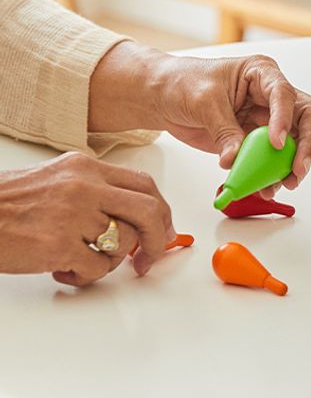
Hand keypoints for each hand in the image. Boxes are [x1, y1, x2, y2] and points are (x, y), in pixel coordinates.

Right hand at [0, 152, 174, 284]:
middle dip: (157, 238)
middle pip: (148, 210)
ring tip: (86, 262)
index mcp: (86, 167)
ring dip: (112, 261)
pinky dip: (86, 276)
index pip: (144, 184)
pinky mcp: (58, 245)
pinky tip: (64, 270)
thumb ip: (94, 189)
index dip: (161, 210)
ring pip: (123, 242)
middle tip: (149, 257)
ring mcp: (73, 215)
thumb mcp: (58, 179)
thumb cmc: (8, 203)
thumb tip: (130, 214)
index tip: (164, 229)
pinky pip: (97, 268)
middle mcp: (85, 186)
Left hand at [89, 44, 310, 186]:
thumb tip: (234, 159)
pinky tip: (263, 188)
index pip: (283, 94)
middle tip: (298, 169)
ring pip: (293, 141)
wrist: (163, 97)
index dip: (284, 119)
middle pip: (306, 116)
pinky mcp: (254, 141)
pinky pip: (270, 159)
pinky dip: (269, 175)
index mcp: (261, 73)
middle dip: (306, 143)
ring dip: (289, 165)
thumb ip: (223, 130)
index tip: (276, 143)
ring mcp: (265, 119)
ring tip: (278, 185)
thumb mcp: (203, 101)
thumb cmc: (183, 83)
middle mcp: (270, 96)